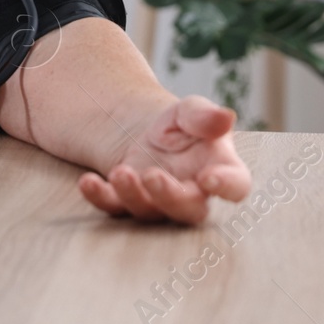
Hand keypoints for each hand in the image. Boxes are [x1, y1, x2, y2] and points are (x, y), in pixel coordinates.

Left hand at [78, 95, 250, 223]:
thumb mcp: (190, 110)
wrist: (142, 130)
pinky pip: (114, 207)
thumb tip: (225, 116)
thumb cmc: (179, 124)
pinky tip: (87, 183)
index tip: (209, 178)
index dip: (226, 186)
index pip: (235, 185)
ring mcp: (158, 203)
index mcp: (219, 170)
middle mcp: (192, 194)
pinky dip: (100, 197)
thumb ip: (205, 116)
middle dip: (170, 196)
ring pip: (150, 212)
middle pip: (189, 209)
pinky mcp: (128, 203)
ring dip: (132, 195)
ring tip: (119, 171)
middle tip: (152, 175)